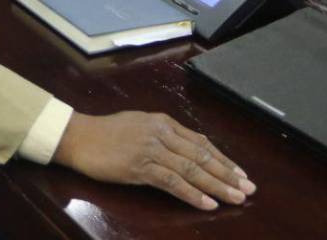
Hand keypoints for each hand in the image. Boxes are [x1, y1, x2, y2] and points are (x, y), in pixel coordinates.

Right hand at [54, 111, 254, 210]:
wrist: (77, 136)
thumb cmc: (104, 132)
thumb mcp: (138, 125)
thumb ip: (162, 135)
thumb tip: (185, 149)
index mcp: (162, 122)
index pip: (200, 142)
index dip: (223, 159)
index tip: (240, 173)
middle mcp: (161, 133)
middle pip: (201, 156)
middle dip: (228, 174)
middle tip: (249, 188)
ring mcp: (151, 149)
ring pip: (192, 169)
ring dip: (217, 185)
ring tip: (237, 197)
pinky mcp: (140, 167)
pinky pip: (173, 182)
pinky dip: (192, 194)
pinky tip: (208, 203)